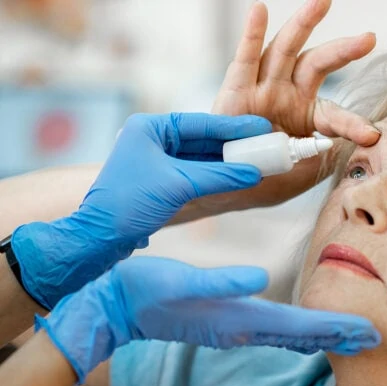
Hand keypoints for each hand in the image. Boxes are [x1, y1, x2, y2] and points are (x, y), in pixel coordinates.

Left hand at [12, 113, 270, 308]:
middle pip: (203, 139)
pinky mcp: (161, 181)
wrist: (100, 237)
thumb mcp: (179, 185)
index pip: (201, 124)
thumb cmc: (130, 204)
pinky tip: (238, 176)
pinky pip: (196, 173)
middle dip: (234, 145)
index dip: (234, 127)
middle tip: (264, 144)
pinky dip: (217, 176)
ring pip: (201, 157)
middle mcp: (152, 139)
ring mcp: (156, 160)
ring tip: (257, 160)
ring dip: (227, 162)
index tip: (261, 127)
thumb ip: (219, 176)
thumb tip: (253, 173)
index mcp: (150, 128)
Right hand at [36, 257, 380, 383]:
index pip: (300, 327)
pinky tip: (307, 331)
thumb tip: (259, 277)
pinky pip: (274, 332)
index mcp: (239, 318)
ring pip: (292, 336)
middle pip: (304, 336)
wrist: (117, 307)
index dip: (337, 328)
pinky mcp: (228, 323)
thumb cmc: (146, 289)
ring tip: (352, 334)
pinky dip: (300, 332)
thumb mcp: (180, 280)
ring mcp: (236, 329)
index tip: (370, 333)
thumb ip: (220, 281)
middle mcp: (243, 329)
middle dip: (340, 336)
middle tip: (376, 338)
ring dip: (324, 335)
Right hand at [182, 0, 378, 217]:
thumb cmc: (265, 177)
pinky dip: (251, 35)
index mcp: (309, 115)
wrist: (226, 184)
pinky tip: (259, 11)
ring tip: (321, 2)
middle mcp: (289, 94)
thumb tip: (349, 151)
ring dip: (303, 24)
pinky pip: (245, 60)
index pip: (336, 114)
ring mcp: (263, 89)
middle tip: (368, 38)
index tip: (372, 135)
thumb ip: (322, 160)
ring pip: (286, 50)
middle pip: (318, 64)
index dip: (353, 124)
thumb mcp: (300, 173)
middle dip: (343, 50)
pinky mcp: (236, 90)